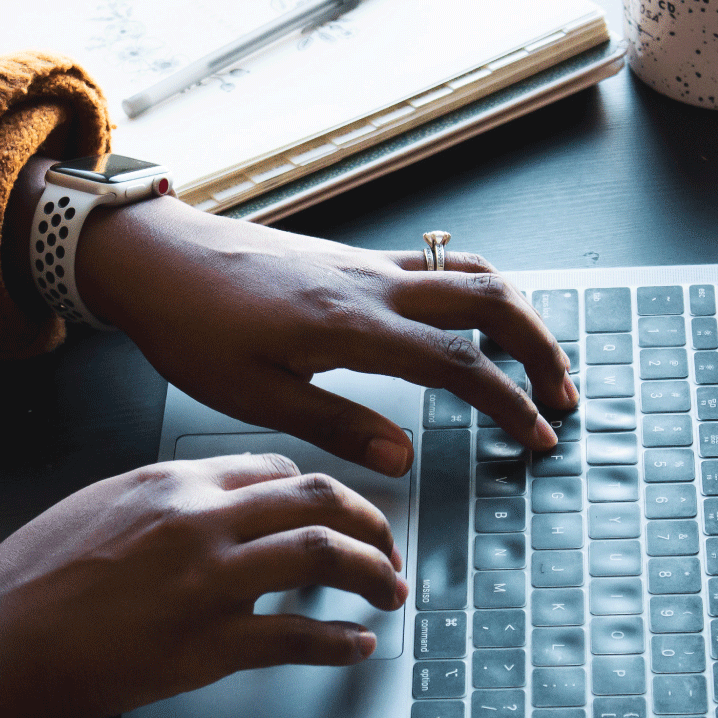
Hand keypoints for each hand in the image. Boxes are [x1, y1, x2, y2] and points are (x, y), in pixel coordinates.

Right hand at [0, 453, 404, 717]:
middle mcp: (199, 520)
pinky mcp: (206, 645)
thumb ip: (164, 497)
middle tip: (387, 546)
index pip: (277, 469)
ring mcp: (207, 582)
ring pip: (324, 556)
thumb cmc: (31, 579)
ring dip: (374, 573)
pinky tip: (355, 646)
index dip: (320, 490)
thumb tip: (213, 502)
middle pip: (318, 499)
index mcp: (172, 480)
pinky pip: (297, 637)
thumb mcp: (98, 503)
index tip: (337, 512)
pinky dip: (339, 643)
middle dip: (370, 522)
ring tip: (390, 591)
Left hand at [75, 194, 576, 476]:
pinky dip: (478, 291)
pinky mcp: (353, 258)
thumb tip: (405, 459)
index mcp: (352, 325)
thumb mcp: (253, 396)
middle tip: (562, 397)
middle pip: (490, 299)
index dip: (508, 402)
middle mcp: (372, 284)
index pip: (459, 363)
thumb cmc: (191, 327)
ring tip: (535, 360)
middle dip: (540, 346)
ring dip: (516, 313)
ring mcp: (366, 264)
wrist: (156, 257)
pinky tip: (474, 323)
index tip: (537, 437)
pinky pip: (437, 265)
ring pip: (470, 272)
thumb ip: (336, 426)